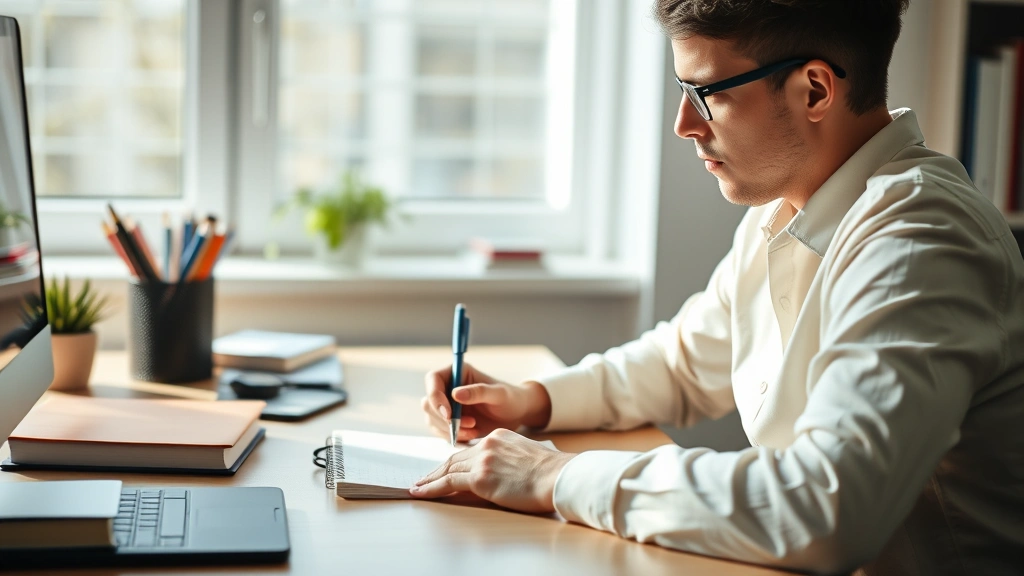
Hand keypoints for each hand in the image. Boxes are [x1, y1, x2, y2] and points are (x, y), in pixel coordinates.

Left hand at [409, 428, 576, 512]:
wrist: (558, 476)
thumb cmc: (551, 473)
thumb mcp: (528, 457)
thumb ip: (510, 460)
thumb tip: (504, 474)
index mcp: (499, 437)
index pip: (471, 450)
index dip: (456, 461)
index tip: (446, 469)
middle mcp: (487, 444)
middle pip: (455, 458)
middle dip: (437, 470)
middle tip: (424, 479)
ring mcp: (482, 460)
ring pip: (447, 469)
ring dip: (430, 479)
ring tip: (417, 488)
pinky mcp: (480, 478)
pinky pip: (448, 483)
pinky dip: (431, 488)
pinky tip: (421, 493)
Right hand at [421, 362, 551, 442]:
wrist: (516, 415)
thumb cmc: (510, 399)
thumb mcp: (499, 394)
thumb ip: (479, 392)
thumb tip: (455, 393)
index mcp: (457, 372)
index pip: (433, 379)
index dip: (435, 397)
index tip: (449, 414)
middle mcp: (447, 387)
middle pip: (428, 403)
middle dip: (444, 418)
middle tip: (470, 425)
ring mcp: (446, 405)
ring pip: (432, 419)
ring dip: (449, 430)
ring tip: (474, 432)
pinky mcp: (448, 421)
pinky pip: (440, 432)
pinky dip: (453, 438)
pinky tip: (472, 437)